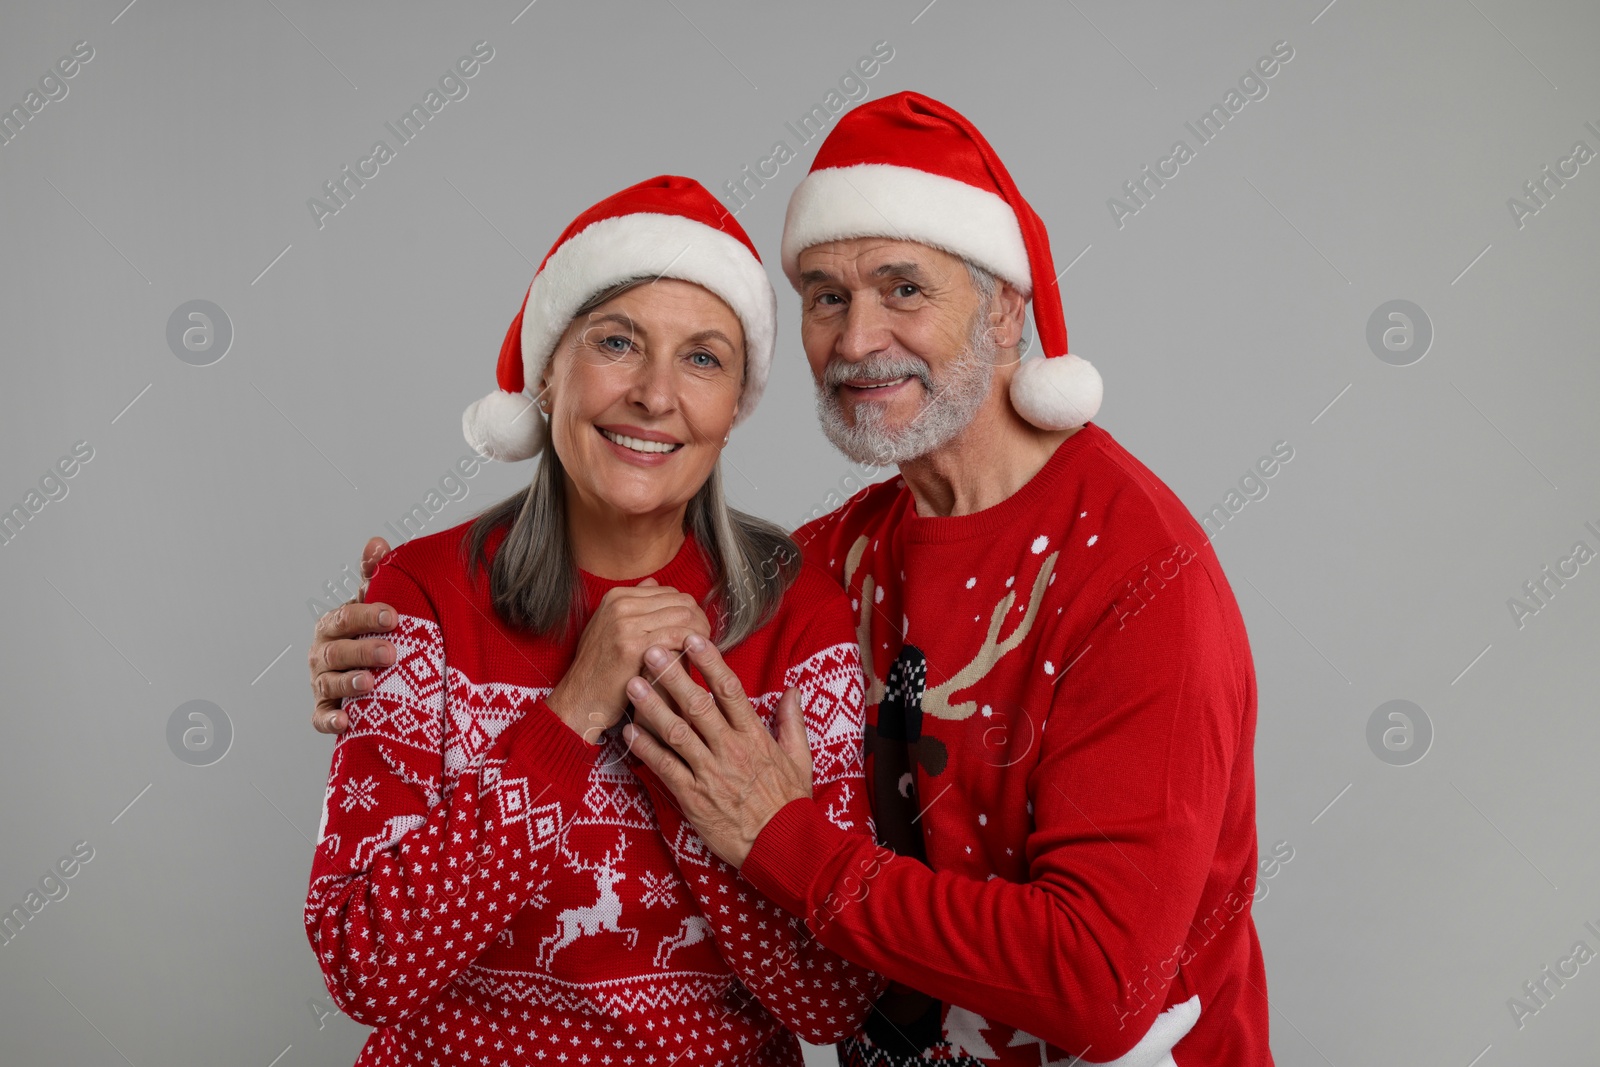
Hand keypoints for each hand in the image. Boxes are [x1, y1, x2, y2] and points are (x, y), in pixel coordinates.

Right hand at [310, 537, 396, 733]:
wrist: (367, 671)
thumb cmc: (370, 633)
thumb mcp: (373, 604)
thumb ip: (374, 574)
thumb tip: (376, 543)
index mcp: (333, 625)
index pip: (346, 617)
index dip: (368, 616)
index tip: (394, 616)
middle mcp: (323, 653)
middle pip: (338, 651)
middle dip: (364, 651)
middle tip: (392, 653)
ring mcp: (322, 682)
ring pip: (329, 683)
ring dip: (349, 683)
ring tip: (372, 683)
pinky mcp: (324, 709)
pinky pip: (321, 717)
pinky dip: (330, 720)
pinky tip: (346, 721)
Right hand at [546, 579, 711, 744]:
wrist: (579, 700)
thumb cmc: (600, 670)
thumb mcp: (610, 628)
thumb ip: (633, 605)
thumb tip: (655, 584)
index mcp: (617, 596)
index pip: (670, 592)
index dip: (690, 610)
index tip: (697, 629)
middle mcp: (620, 603)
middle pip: (680, 600)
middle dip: (700, 619)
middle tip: (706, 640)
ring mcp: (625, 622)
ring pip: (683, 615)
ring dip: (700, 632)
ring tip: (703, 650)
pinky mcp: (632, 645)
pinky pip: (677, 636)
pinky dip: (692, 644)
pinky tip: (695, 657)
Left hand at [621, 635, 813, 867]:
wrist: (782, 846)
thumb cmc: (789, 802)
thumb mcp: (800, 758)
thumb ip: (792, 721)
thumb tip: (792, 690)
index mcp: (755, 736)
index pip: (730, 690)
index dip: (711, 662)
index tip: (693, 639)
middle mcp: (731, 749)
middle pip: (698, 705)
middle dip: (674, 676)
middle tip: (652, 650)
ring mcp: (710, 773)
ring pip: (677, 733)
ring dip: (653, 707)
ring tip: (632, 684)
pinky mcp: (694, 798)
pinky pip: (665, 768)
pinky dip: (646, 749)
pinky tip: (629, 731)